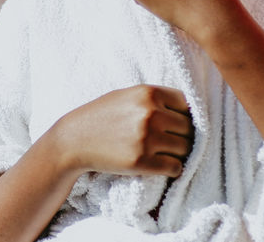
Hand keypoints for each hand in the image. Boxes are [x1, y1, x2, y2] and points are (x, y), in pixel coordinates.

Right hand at [53, 84, 193, 177]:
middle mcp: (150, 114)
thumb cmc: (101, 116)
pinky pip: (175, 167)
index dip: (183, 115)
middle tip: (170, 142)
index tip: (175, 124)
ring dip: (179, 153)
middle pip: (188, 128)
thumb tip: (190, 111)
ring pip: (185, 148)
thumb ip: (155, 99)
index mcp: (148, 93)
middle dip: (182, 136)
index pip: (186, 104)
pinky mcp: (141, 161)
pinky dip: (173, 169)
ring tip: (166, 153)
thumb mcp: (126, 96)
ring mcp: (146, 138)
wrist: (73, 140)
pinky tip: (163, 165)